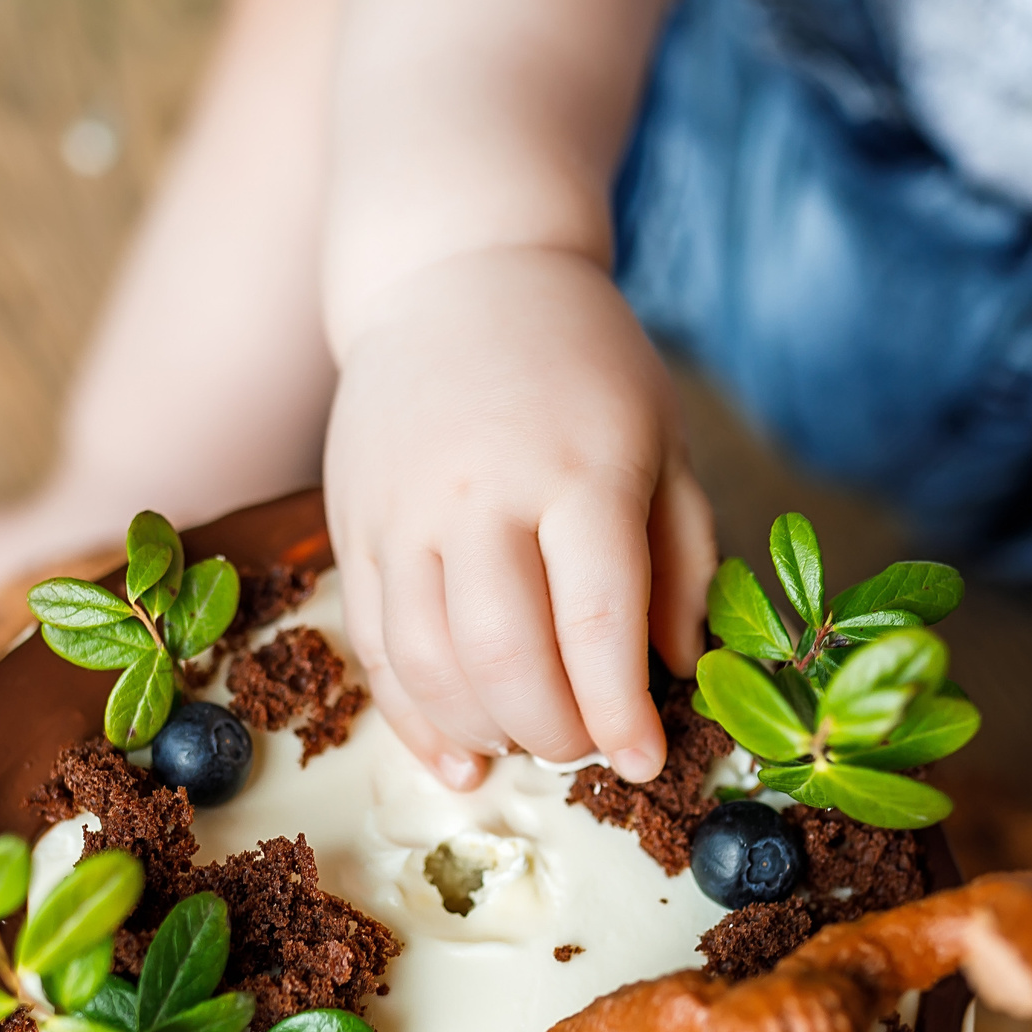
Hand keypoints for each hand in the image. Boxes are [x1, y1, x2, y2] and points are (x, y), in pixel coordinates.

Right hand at [324, 246, 714, 788]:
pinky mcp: (351, 524)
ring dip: (482, 731)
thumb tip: (675, 669)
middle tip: (585, 748)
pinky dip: (414, 718)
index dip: (621, 713)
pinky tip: (458, 754)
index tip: (643, 760)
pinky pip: (373, 647)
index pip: (596, 622)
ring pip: (427, 664)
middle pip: (505, 657)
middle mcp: (480, 491)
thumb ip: (681, 558)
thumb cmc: (582, 365)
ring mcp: (402, 510)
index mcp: (577, 468)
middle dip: (553, 732)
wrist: (458, 272)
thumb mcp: (662, 440)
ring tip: (526, 742)